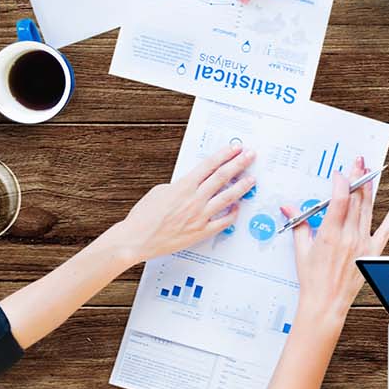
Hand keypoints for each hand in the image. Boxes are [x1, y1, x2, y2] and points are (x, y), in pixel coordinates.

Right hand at [105, 144, 255, 263]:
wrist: (136, 240)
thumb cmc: (144, 216)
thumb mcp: (160, 191)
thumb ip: (180, 186)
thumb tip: (194, 183)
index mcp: (183, 187)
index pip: (209, 165)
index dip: (224, 155)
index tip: (235, 148)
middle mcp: (194, 200)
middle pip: (222, 177)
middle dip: (238, 164)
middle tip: (250, 155)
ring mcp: (200, 216)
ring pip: (227, 197)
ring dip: (242, 186)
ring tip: (252, 179)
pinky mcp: (201, 231)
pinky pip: (223, 221)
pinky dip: (233, 213)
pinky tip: (238, 206)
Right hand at [283, 157, 388, 327]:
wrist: (326, 303)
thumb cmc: (312, 280)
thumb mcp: (301, 250)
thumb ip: (298, 224)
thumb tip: (288, 207)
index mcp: (330, 235)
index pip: (339, 200)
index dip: (341, 183)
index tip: (339, 173)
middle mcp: (349, 237)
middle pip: (355, 201)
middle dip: (356, 179)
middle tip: (358, 162)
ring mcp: (363, 244)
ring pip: (368, 211)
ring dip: (369, 191)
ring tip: (370, 174)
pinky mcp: (372, 253)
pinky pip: (385, 231)